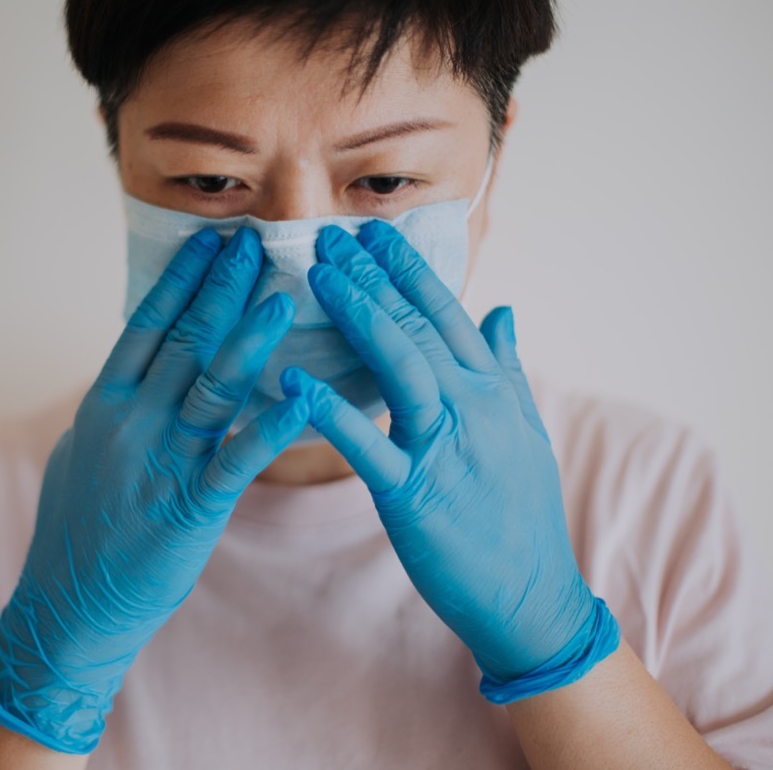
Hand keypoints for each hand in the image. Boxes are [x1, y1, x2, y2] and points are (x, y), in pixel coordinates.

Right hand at [0, 227, 307, 752]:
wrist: (68, 605)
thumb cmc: (76, 530)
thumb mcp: (81, 451)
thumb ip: (111, 406)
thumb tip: (128, 370)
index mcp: (102, 404)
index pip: (145, 325)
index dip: (181, 280)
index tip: (208, 239)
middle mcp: (129, 422)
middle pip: (181, 340)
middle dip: (219, 287)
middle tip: (252, 240)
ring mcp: (158, 463)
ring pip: (210, 386)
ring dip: (247, 337)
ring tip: (280, 294)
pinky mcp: (189, 507)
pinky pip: (237, 459)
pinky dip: (272, 426)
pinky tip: (304, 395)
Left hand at [282, 222, 616, 698]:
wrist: (532, 597)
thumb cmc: (520, 513)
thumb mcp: (522, 430)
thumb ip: (504, 367)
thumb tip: (502, 310)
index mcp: (491, 389)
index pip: (447, 311)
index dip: (407, 268)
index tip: (373, 229)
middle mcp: (472, 406)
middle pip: (419, 324)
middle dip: (373, 274)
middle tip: (329, 232)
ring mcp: (444, 447)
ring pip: (402, 364)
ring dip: (360, 315)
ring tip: (318, 276)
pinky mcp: (414, 494)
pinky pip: (368, 445)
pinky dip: (331, 411)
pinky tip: (292, 380)